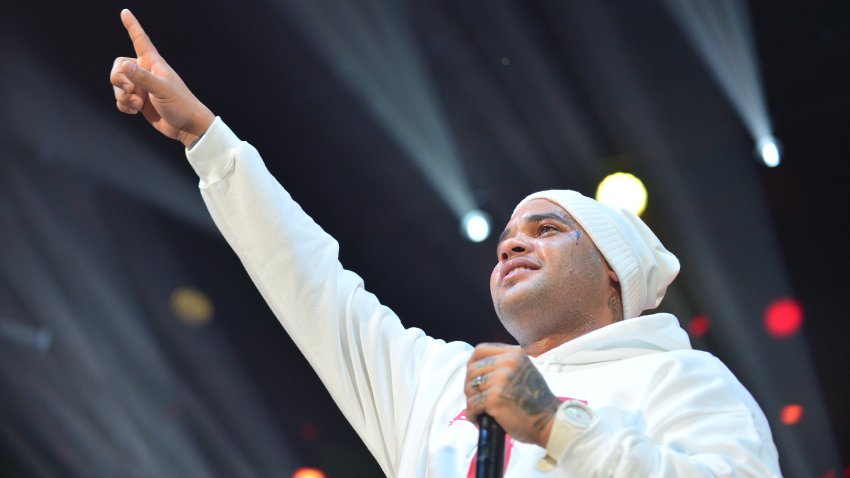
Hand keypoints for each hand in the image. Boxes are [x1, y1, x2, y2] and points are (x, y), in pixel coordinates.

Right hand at [110, 9, 213, 146]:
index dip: (132, 26)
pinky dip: (124, 105)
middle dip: (118, 79)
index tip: (125, 12)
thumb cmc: (181, 105)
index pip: (141, 40)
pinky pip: (120, 99)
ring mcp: (141, 87)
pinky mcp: (138, 101)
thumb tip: (124, 67)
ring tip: (137, 104)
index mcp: (154, 64)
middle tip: (130, 90)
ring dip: (123, 96)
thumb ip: (143, 78)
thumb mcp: (163, 90)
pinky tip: (135, 110)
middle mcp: (145, 73)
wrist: (187, 127)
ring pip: (118, 85)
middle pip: (118, 67)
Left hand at [465, 343, 559, 446]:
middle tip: (476, 399)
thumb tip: (479, 370)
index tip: (472, 375)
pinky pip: (472, 404)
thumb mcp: (524, 371)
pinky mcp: (495, 398)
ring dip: (471, 401)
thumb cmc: (537, 403)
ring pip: (470, 387)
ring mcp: (500, 379)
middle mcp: (507, 363)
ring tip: (480, 410)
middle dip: (470, 386)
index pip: (481, 350)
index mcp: (514, 353)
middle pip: (472, 369)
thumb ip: (505, 366)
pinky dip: (472, 414)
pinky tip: (479, 418)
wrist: (550, 422)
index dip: (472, 363)